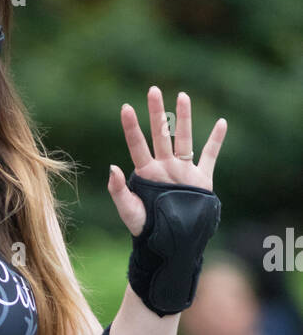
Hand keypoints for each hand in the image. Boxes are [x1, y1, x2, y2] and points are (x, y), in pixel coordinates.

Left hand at [108, 86, 226, 236]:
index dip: (131, 127)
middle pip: (161, 134)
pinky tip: (222, 123)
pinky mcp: (201, 179)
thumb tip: (112, 167)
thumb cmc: (146, 230)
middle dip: (157, 112)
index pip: (137, 144)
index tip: (126, 107)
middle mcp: (164, 167)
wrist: (170, 244)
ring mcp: (183, 171)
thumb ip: (118, 191)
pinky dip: (217, 140)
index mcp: (146, 173)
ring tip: (182, 96)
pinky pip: (210, 155)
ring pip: (184, 138)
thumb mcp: (129, 212)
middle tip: (153, 89)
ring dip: (184, 118)